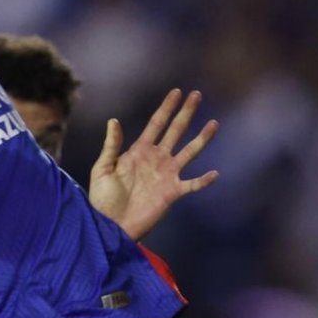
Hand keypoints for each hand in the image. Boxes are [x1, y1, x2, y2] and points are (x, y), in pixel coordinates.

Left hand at [88, 88, 218, 239]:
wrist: (110, 224)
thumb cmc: (102, 198)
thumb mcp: (102, 169)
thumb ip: (111, 146)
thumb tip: (114, 121)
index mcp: (140, 151)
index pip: (157, 124)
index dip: (166, 108)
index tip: (177, 92)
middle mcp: (157, 159)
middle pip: (176, 131)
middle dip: (186, 113)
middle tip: (197, 95)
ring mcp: (167, 175)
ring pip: (190, 152)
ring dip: (202, 138)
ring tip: (214, 123)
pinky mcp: (173, 193)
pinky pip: (192, 184)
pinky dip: (204, 180)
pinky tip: (215, 173)